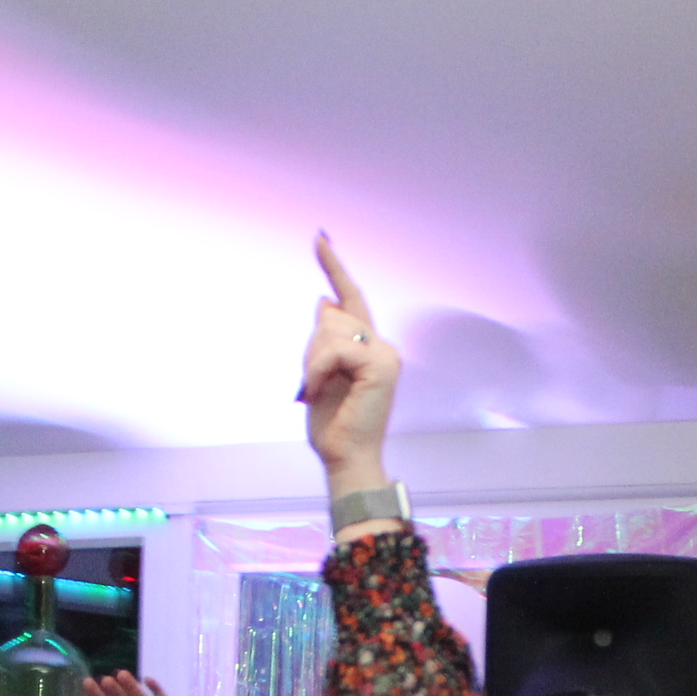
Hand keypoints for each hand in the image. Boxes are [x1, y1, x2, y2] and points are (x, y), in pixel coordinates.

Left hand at [300, 233, 400, 501]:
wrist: (346, 457)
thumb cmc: (333, 424)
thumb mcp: (319, 375)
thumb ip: (325, 340)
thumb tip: (325, 301)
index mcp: (369, 347)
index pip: (350, 298)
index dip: (334, 267)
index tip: (320, 237)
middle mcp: (382, 345)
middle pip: (329, 317)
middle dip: (311, 350)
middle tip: (315, 387)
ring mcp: (385, 353)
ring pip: (329, 331)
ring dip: (312, 365)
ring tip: (317, 393)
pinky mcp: (381, 364)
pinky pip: (335, 349)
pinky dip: (318, 371)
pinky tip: (318, 392)